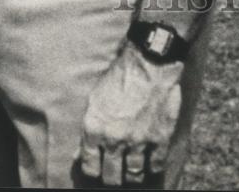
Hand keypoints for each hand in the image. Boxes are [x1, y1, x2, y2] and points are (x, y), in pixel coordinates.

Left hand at [81, 40, 182, 185]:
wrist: (149, 62)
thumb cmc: (119, 76)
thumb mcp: (95, 98)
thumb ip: (89, 129)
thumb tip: (79, 154)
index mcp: (94, 129)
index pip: (89, 167)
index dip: (93, 170)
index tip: (98, 168)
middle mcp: (114, 139)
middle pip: (111, 177)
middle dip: (113, 176)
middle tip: (116, 171)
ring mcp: (138, 141)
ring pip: (134, 175)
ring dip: (133, 173)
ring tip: (133, 169)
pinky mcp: (159, 139)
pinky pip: (156, 166)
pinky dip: (153, 166)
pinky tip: (151, 162)